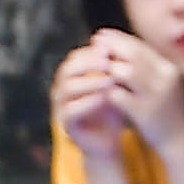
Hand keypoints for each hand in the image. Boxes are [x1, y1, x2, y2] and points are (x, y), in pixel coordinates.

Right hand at [54, 40, 133, 155]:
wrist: (108, 141)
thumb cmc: (112, 110)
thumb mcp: (115, 86)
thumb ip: (114, 68)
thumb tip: (123, 42)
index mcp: (71, 77)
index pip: (75, 57)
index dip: (91, 51)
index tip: (111, 48)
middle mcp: (61, 89)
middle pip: (67, 69)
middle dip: (88, 63)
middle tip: (108, 61)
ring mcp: (60, 107)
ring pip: (67, 88)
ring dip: (89, 81)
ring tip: (110, 79)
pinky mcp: (65, 124)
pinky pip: (71, 110)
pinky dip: (88, 102)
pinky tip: (105, 98)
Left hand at [67, 30, 183, 150]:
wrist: (179, 137)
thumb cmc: (165, 107)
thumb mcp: (161, 82)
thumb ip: (145, 65)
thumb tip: (118, 44)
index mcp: (168, 69)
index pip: (140, 46)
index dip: (118, 38)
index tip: (100, 35)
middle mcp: (164, 79)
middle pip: (132, 55)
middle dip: (109, 47)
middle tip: (92, 45)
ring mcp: (155, 96)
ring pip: (125, 72)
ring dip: (107, 68)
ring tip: (95, 67)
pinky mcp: (143, 113)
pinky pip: (118, 95)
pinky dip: (106, 90)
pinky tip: (98, 90)